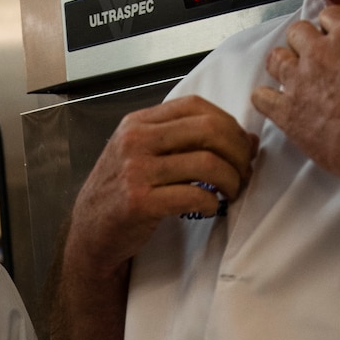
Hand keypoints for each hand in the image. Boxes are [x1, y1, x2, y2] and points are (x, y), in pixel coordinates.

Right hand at [66, 96, 257, 276]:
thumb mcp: (146, 157)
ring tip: (232, 192)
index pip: (196, 106)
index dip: (228, 124)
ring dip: (232, 180)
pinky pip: (194, 195)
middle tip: (244, 171)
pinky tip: (210, 208)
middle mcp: (135, 140)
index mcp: (138, 123)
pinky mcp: (140, 202)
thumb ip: (188, 143)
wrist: (91, 234)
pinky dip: (212, 203)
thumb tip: (248, 140)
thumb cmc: (122, 194)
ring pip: (207, 163)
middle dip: (237, 151)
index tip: (239, 146)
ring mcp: (136, 171)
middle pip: (208, 130)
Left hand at [252, 7, 339, 205]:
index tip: (335, 37)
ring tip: (295, 76)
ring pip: (276, 58)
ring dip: (285, 63)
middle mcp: (319, 53)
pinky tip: (276, 102)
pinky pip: (261, 97)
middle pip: (298, 31)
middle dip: (306, 41)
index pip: (329, 15)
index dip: (332, 26)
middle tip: (316, 58)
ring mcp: (299, 82)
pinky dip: (266, 98)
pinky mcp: (287, 113)